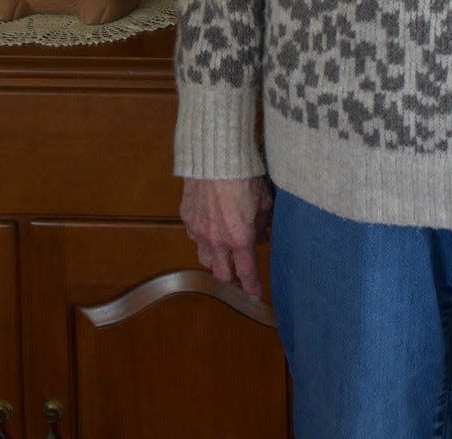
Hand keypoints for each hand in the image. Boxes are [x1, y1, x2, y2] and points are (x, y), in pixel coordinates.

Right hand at [180, 176, 272, 298]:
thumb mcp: (264, 200)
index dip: (252, 287)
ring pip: (205, 259)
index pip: (246, 273)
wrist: (216, 157)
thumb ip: (263, 222)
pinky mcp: (187, 217)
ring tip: (224, 255)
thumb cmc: (244, 175)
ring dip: (216, 261)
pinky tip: (210, 230)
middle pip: (222, 274)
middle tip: (239, 276)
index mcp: (239, 238)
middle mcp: (217, 240)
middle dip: (232, 279)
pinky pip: (194, 237)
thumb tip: (263, 235)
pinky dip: (202, 239)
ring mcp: (199, 230)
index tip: (256, 296)